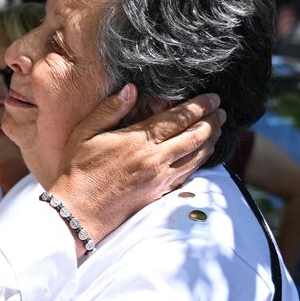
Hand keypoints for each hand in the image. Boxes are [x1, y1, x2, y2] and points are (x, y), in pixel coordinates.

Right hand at [46, 85, 223, 250]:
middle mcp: (155, 160)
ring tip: (219, 129)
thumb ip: (110, 109)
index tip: (213, 98)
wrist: (78, 212)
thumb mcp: (85, 132)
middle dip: (212, 121)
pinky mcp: (160, 193)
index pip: (178, 119)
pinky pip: (189, 174)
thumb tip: (131, 89)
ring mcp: (160, 179)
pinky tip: (203, 155)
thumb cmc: (78, 170)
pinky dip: (201, 161)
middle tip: (221, 111)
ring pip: (197, 156)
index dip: (199, 106)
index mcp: (138, 141)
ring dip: (211, 140)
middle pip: (195, 137)